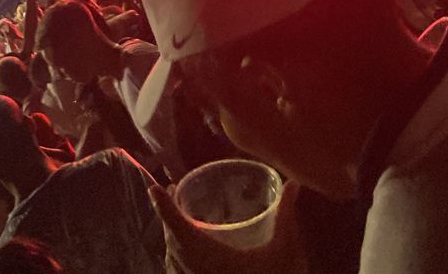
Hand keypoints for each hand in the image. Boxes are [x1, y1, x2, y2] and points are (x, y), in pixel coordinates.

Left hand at [149, 181, 305, 273]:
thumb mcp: (285, 251)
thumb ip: (286, 217)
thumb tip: (293, 184)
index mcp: (207, 256)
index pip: (176, 225)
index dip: (164, 206)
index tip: (154, 188)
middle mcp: (193, 272)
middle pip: (172, 240)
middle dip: (169, 216)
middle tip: (176, 195)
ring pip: (173, 260)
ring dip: (173, 238)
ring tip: (181, 219)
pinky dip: (178, 258)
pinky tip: (190, 254)